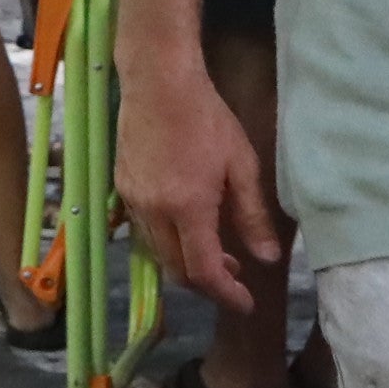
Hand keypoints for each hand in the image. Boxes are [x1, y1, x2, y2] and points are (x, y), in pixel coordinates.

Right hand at [117, 64, 280, 311]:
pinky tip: (185, 225)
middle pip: (176, 270)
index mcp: (187, 208)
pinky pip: (144, 230)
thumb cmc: (208, 119)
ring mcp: (133, 200)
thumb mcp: (242, 165)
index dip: (226, 294)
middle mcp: (154, 212)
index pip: (204, 271)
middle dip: (206, 282)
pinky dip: (167, 241)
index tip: (245, 304)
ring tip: (215, 250)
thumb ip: (253, 215)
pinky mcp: (121, 187)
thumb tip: (267, 258)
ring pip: (157, 252)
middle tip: (234, 276)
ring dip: (185, 262)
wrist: (158, 83)